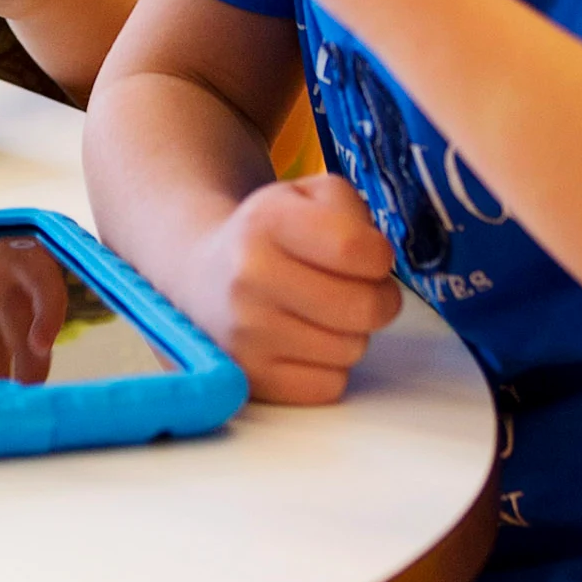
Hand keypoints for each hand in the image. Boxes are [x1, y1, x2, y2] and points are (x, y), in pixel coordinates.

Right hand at [165, 174, 402, 403]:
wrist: (203, 275)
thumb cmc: (273, 237)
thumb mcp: (308, 196)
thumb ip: (351, 209)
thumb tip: (376, 262)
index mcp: (266, 222)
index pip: (358, 250)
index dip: (378, 256)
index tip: (364, 255)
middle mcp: (249, 277)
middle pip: (366, 307)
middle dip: (378, 299)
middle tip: (356, 290)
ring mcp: (246, 333)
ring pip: (352, 349)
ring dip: (351, 333)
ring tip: (323, 314)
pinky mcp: (251, 377)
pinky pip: (330, 385)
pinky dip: (329, 368)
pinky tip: (307, 343)